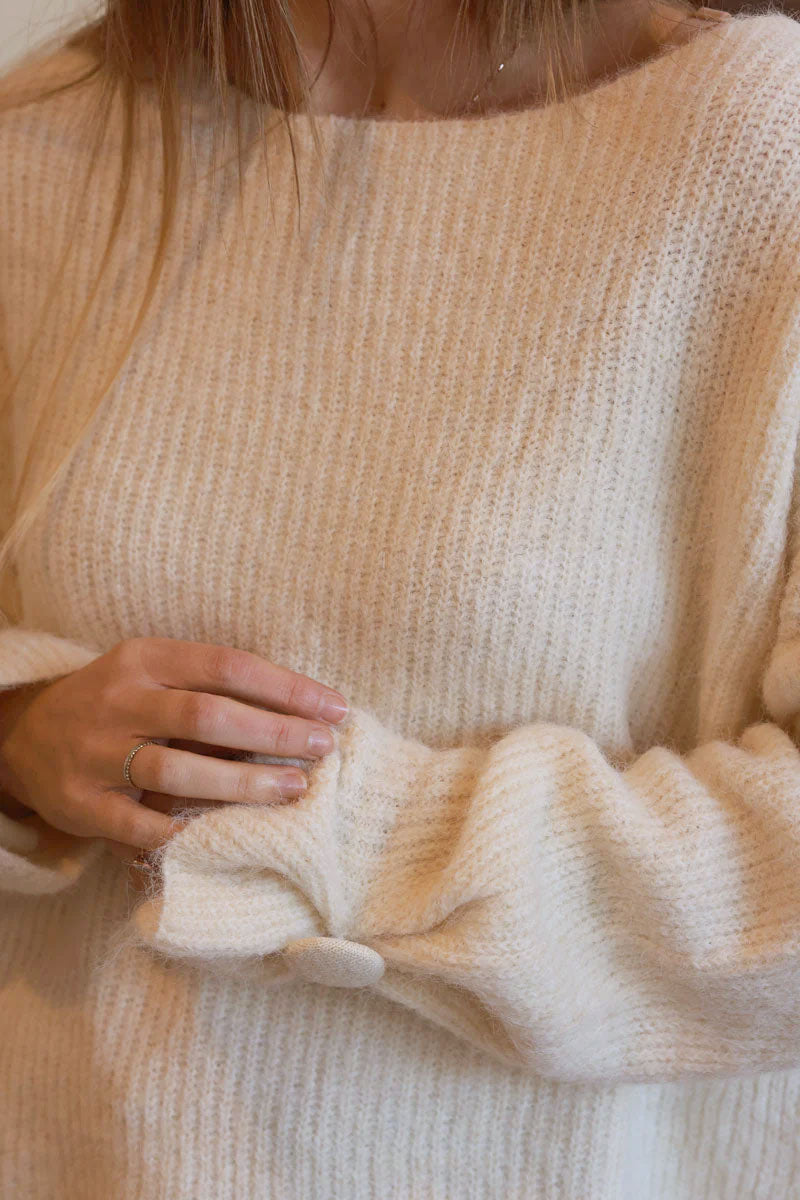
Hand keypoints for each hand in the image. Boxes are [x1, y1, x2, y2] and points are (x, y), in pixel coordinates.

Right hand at [0, 637, 348, 889]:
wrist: (27, 736)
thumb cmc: (119, 704)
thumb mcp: (156, 675)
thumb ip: (212, 688)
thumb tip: (303, 712)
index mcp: (146, 658)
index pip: (228, 665)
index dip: (287, 688)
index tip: (334, 708)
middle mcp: (119, 700)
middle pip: (208, 714)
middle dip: (274, 733)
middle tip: (322, 748)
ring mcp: (96, 753)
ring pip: (177, 769)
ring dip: (243, 783)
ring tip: (293, 788)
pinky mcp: (82, 804)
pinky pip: (141, 825)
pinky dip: (187, 831)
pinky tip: (230, 834)